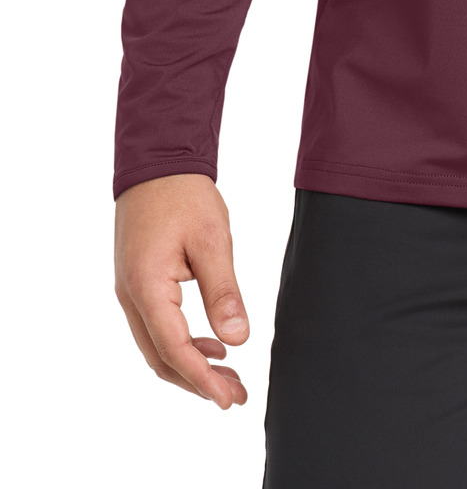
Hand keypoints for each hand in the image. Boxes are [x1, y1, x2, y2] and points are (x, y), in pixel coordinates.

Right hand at [115, 174, 249, 408]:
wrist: (157, 162)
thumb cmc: (184, 195)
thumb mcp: (213, 240)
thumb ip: (224, 292)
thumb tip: (238, 340)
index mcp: (146, 287)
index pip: (174, 350)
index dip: (203, 379)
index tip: (229, 399)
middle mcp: (131, 297)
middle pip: (161, 358)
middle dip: (198, 382)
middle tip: (236, 396)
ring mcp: (131, 292)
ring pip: (157, 346)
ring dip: (191, 365)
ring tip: (230, 376)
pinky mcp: (138, 284)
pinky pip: (157, 327)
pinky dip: (183, 343)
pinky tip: (212, 344)